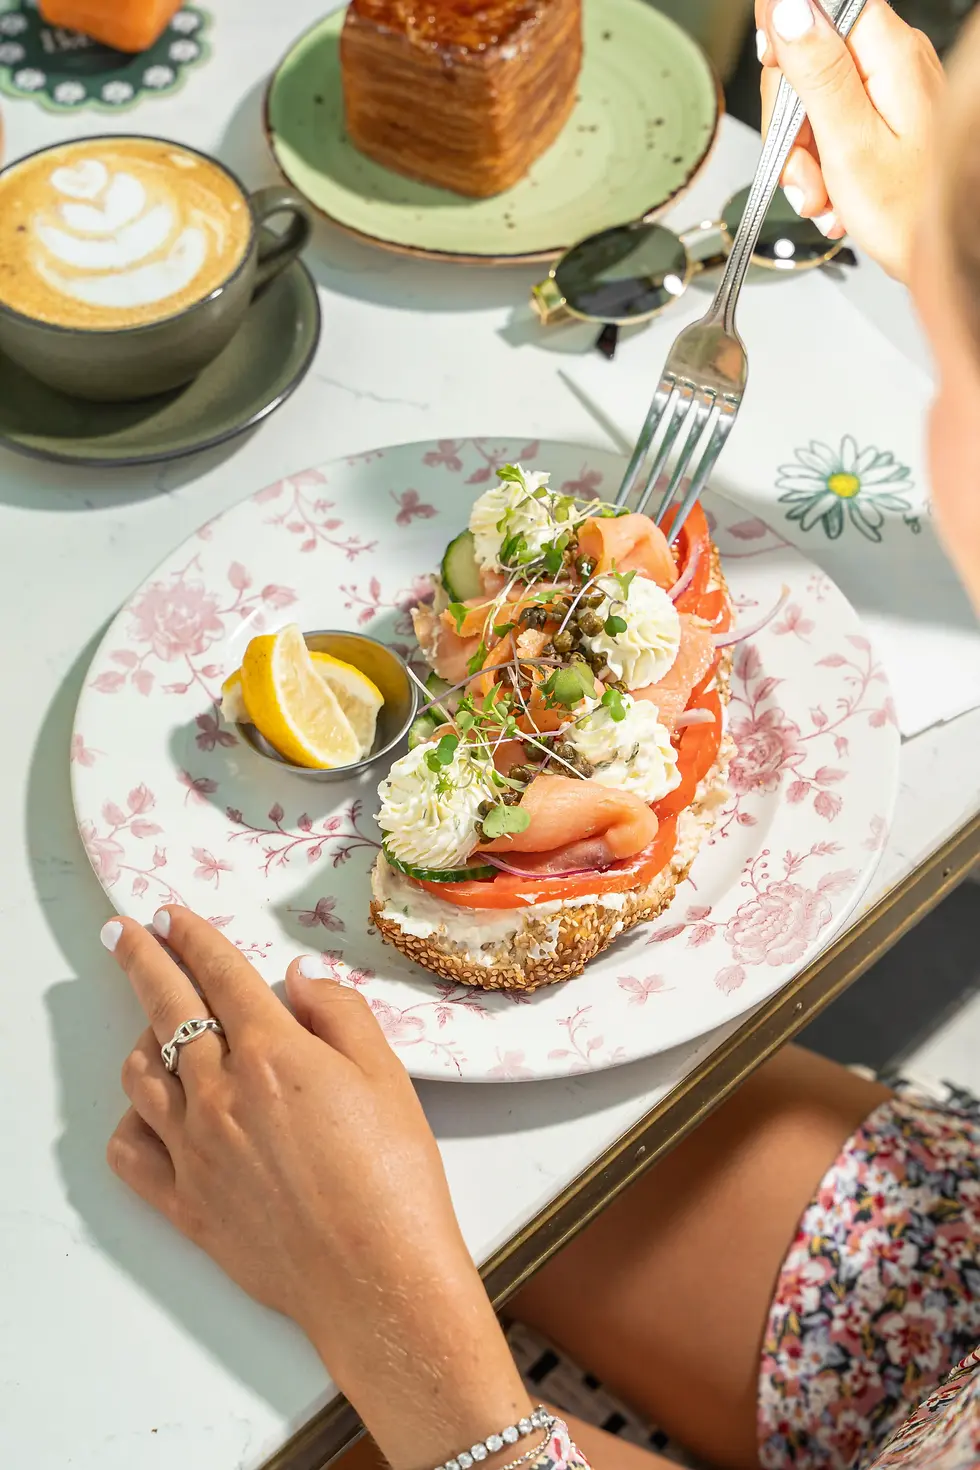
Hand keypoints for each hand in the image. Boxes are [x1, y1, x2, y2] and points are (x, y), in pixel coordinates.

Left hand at [103, 908, 530, 1469]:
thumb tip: (298, 978)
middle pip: (165, 1007)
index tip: (171, 915)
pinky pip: (132, 1150)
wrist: (377, 1278)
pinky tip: (151, 1107)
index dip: (192, 936)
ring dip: (140, 1035)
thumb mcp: (387, 1074)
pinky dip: (133, 1117)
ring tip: (153, 1022)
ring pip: (140, 1075)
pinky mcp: (184, 1203)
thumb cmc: (395, 1174)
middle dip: (141, 959)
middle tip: (122, 932)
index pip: (220, 974)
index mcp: (273, 1053)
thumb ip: (339, 1013)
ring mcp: (194, 1150)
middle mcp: (220, 1093)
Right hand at [756, 0, 944, 282]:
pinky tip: (834, 195)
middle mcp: (892, 59)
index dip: (783, 47)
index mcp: (886, 52)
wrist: (944, 257)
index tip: (779, 93)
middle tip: (803, 171)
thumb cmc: (911, 212)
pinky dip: (825, 163)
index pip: (814, 9)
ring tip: (822, 196)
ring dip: (805, 156)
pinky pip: (834, 125)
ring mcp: (890, 88)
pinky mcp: (887, 115)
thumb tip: (786, 8)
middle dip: (790, 123)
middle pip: (807, 61)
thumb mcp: (850, 142)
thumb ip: (815, 70)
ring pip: (814, 101)